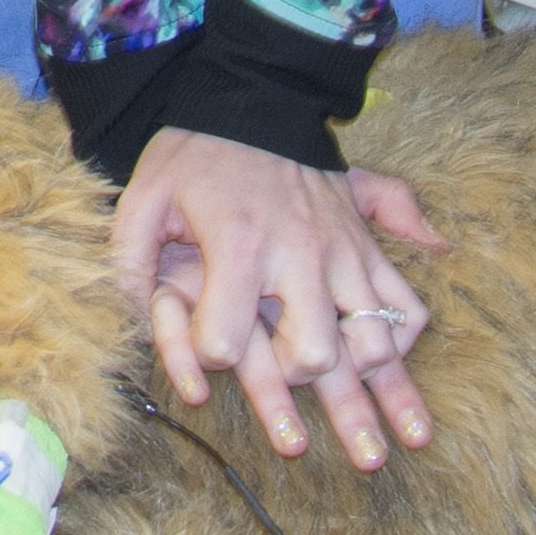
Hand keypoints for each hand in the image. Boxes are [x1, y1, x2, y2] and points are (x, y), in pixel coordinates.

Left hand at [114, 130, 447, 472]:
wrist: (258, 96)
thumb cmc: (194, 154)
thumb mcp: (142, 197)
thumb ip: (129, 262)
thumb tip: (134, 322)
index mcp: (238, 246)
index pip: (224, 342)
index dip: (204, 358)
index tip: (202, 350)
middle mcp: (299, 255)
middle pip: (314, 355)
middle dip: (297, 387)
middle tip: (291, 403)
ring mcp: (343, 251)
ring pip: (375, 340)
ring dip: (378, 391)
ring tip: (398, 438)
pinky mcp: (368, 243)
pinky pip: (407, 303)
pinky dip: (402, 338)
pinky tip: (393, 365)